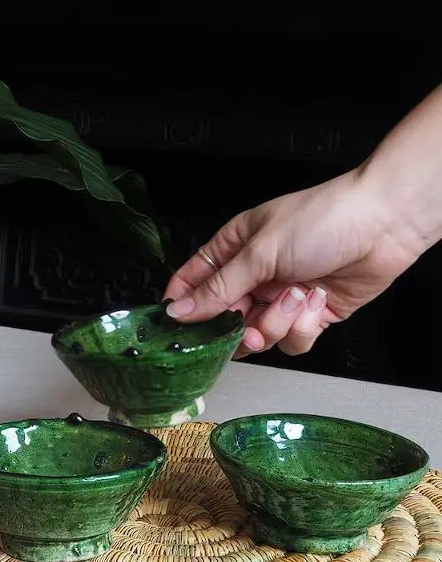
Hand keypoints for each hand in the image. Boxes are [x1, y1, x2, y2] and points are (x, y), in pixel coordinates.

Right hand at [163, 169, 422, 357]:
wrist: (385, 225)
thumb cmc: (320, 220)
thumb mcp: (260, 252)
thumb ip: (218, 288)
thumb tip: (178, 310)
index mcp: (234, 250)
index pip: (194, 281)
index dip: (183, 305)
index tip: (175, 328)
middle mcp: (254, 277)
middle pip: (224, 319)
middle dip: (236, 327)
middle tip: (246, 327)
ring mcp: (280, 299)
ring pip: (257, 336)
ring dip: (275, 324)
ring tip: (296, 299)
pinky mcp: (309, 317)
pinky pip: (291, 341)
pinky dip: (303, 328)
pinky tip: (316, 302)